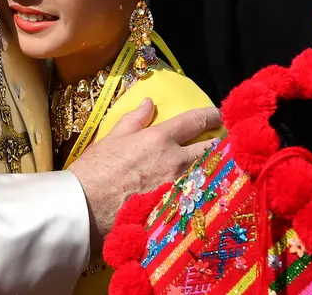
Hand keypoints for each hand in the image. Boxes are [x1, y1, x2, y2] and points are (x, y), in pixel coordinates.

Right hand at [68, 99, 220, 249]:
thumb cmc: (94, 171)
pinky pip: (197, 194)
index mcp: (159, 139)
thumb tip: (149, 104)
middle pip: (211, 148)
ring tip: (215, 164)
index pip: (195, 121)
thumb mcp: (112, 138)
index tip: (218, 114)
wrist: (87, 208)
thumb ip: (135, 120)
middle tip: (225, 140)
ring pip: (207, 172)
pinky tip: (202, 189)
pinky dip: (202, 188)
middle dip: (220, 143)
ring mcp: (178, 187)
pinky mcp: (176, 208)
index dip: (211, 115)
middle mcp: (175, 161)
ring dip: (212, 166)